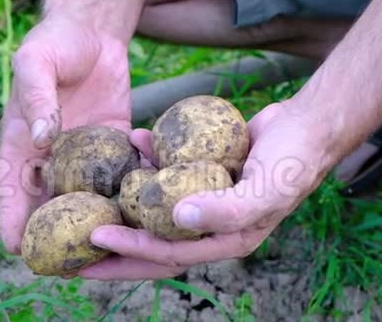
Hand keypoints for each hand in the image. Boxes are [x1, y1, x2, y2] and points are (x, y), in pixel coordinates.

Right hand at [0, 16, 131, 253]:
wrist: (93, 32)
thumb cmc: (54, 44)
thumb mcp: (36, 63)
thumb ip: (36, 97)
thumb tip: (40, 138)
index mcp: (23, 141)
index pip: (11, 185)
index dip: (12, 217)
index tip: (16, 247)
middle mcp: (52, 155)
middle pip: (49, 202)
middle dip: (55, 234)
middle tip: (63, 264)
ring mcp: (84, 154)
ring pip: (86, 196)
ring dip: (94, 221)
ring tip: (107, 249)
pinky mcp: (114, 144)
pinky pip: (119, 172)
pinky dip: (125, 191)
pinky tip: (140, 210)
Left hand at [78, 102, 332, 279]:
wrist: (304, 127)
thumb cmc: (292, 161)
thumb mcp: (267, 189)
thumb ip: (227, 209)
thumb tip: (178, 218)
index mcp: (224, 240)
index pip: (168, 254)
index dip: (130, 249)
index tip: (95, 236)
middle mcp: (208, 226)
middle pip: (153, 244)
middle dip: (115, 248)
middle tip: (76, 246)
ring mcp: (202, 200)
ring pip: (154, 209)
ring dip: (125, 200)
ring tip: (90, 195)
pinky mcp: (198, 174)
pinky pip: (165, 173)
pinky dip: (148, 160)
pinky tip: (133, 141)